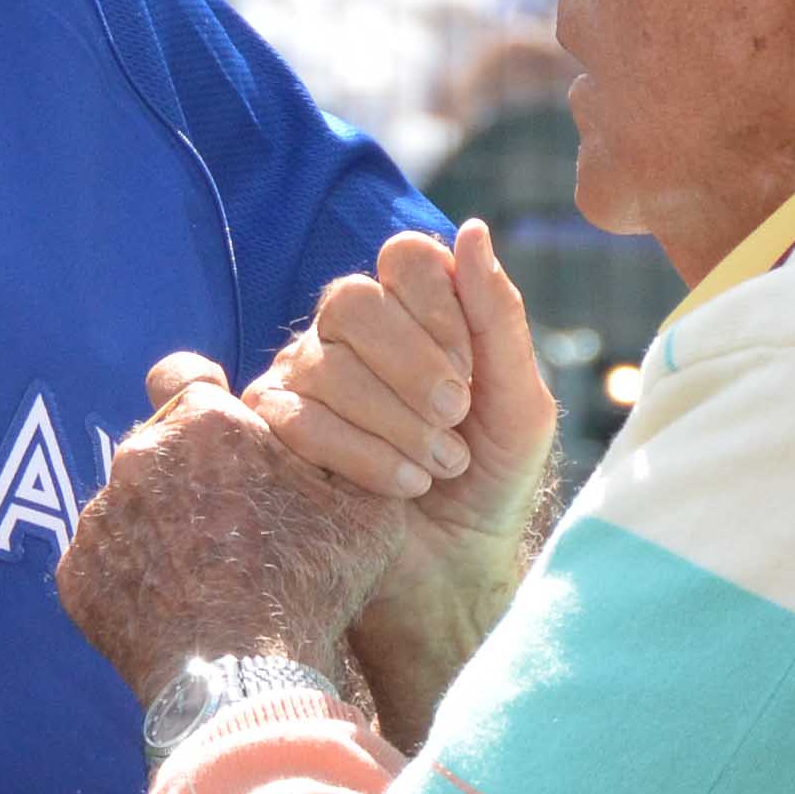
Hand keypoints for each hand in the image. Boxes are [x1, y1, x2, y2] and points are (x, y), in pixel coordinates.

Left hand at [58, 353, 411, 701]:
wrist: (243, 682)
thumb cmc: (309, 589)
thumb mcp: (364, 511)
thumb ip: (346, 452)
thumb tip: (340, 432)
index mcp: (206, 423)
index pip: (184, 374)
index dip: (204, 395)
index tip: (219, 433)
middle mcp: (138, 454)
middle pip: (158, 444)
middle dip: (188, 471)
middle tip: (228, 523)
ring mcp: (99, 515)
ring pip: (128, 503)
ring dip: (158, 524)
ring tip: (202, 576)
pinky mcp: (76, 572)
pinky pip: (105, 559)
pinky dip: (132, 575)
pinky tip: (173, 608)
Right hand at [249, 223, 555, 561]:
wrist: (459, 565)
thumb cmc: (492, 478)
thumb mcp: (519, 400)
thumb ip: (498, 317)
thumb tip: (472, 228)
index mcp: (410, 310)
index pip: (405, 258)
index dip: (439, 306)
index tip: (472, 368)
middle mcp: (348, 335)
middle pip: (352, 300)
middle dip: (413, 361)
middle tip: (456, 414)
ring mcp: (303, 380)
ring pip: (326, 365)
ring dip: (397, 420)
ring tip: (443, 464)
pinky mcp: (275, 435)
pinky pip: (301, 422)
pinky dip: (365, 455)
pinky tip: (406, 485)